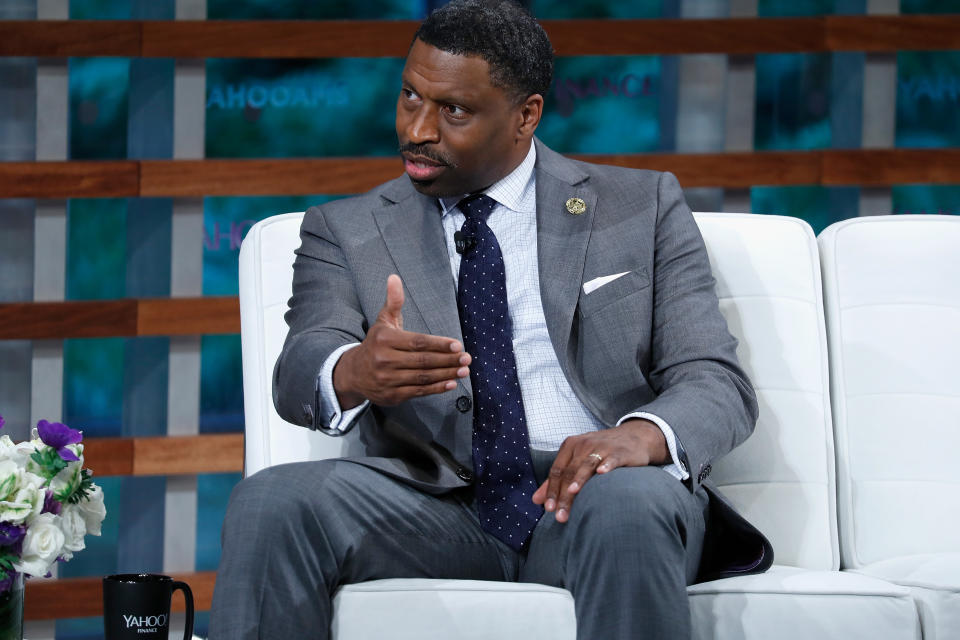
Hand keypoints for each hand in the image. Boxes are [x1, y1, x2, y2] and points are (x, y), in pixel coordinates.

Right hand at [333, 274, 469, 408]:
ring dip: (446, 374)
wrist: (353, 373)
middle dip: (447, 360)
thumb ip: (393, 301)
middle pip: (422, 361)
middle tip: (467, 358)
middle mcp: (385, 360)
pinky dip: (436, 388)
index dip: (439, 344)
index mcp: (384, 340)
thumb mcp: (383, 322)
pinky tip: (451, 383)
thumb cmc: (375, 344)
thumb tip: (394, 277)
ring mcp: (388, 380)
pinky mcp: (392, 395)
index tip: (457, 345)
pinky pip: (418, 391)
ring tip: (464, 370)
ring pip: (422, 377)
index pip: (417, 342)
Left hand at [531, 419, 667, 522]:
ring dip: (579, 481)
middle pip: (569, 472)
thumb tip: (536, 500)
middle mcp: (583, 445)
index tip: (548, 509)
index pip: (557, 471)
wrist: (634, 436)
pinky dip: (606, 465)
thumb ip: (557, 479)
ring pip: (586, 466)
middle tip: (560, 515)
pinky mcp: (619, 452)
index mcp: (570, 446)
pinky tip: (602, 474)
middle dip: (563, 494)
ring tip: (572, 493)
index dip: (551, 490)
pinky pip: (611, 459)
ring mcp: (602, 447)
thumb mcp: (577, 460)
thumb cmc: (601, 451)